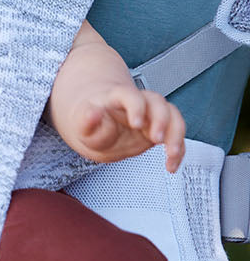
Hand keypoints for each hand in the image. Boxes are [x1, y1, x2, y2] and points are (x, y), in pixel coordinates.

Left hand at [67, 85, 184, 172]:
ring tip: (171, 154)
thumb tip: (92, 113)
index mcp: (117, 98)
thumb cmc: (93, 123)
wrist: (100, 124)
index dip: (136, 107)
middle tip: (156, 140)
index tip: (135, 124)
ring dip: (176, 135)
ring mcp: (151, 115)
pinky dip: (178, 149)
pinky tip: (171, 165)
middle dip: (162, 120)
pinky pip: (176, 135)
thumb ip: (87, 121)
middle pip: (157, 102)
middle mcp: (139, 103)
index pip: (130, 95)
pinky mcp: (161, 129)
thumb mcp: (82, 125)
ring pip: (173, 115)